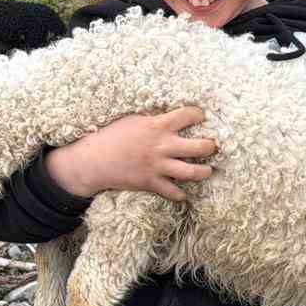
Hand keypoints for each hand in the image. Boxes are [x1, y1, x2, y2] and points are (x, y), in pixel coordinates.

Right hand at [44, 106, 216, 201]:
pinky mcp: (151, 182)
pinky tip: (184, 193)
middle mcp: (162, 146)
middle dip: (210, 147)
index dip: (199, 115)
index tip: (201, 117)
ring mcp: (158, 166)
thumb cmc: (111, 135)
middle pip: (199, 147)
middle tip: (212, 146)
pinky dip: (180, 194)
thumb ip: (152, 117)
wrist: (93, 160)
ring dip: (204, 171)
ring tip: (207, 170)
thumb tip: (164, 111)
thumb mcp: (133, 119)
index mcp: (158, 125)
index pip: (189, 115)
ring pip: (192, 172)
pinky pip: (172, 192)